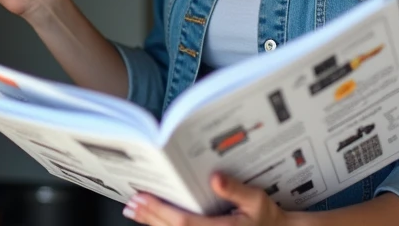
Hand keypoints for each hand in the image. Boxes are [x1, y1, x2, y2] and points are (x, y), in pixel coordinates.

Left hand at [123, 173, 288, 225]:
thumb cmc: (267, 218)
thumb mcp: (257, 201)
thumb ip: (237, 190)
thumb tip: (215, 177)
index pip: (183, 223)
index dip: (159, 211)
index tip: (142, 198)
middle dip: (149, 216)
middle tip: (131, 203)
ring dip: (152, 223)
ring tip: (135, 210)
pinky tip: (153, 220)